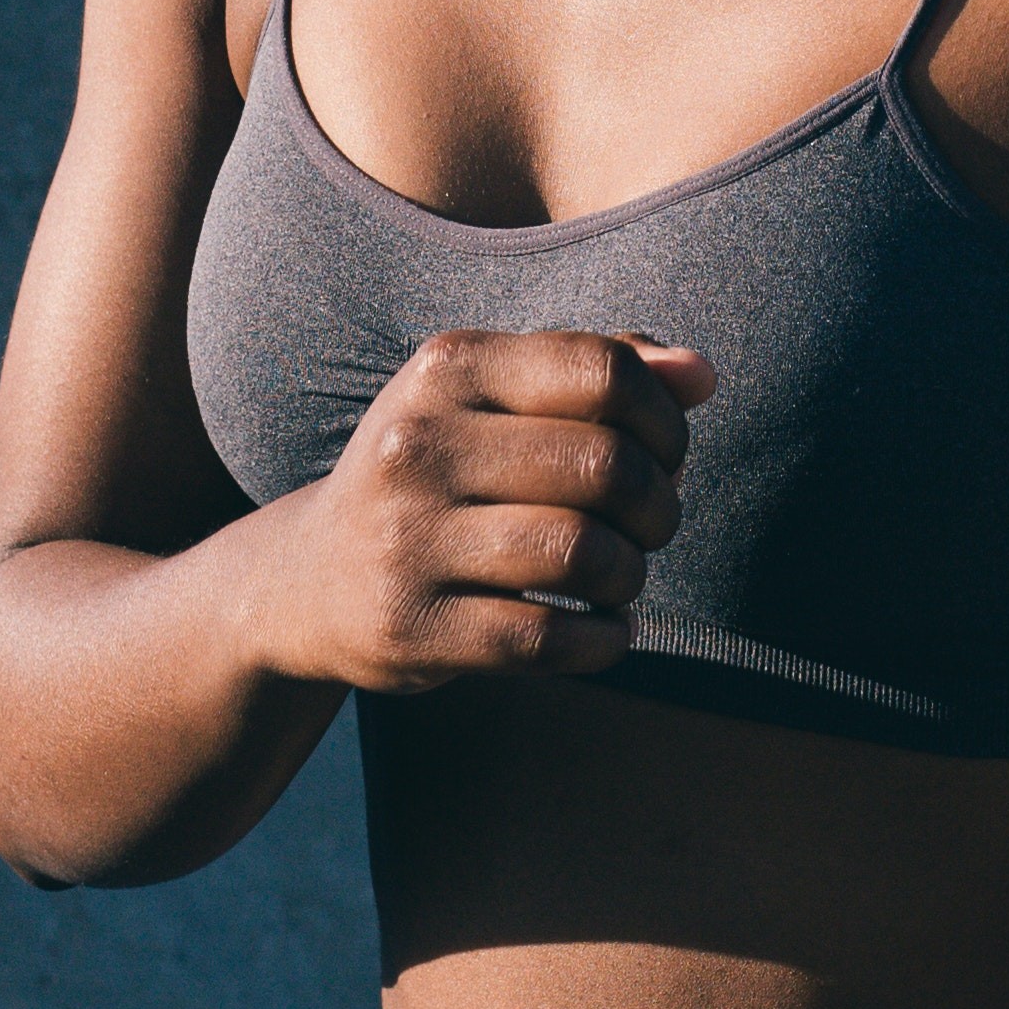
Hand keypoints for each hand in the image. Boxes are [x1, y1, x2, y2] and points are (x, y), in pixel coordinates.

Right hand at [243, 329, 716, 692]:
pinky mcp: (410, 628)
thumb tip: (701, 374)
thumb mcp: (495, 401)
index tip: (665, 454)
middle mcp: (416, 444)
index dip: (665, 419)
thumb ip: (599, 369)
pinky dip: (604, 640)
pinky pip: (548, 639)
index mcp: (446, 368)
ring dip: (631, 575)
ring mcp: (405, 540)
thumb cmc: (438, 475)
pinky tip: (604, 629)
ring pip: (584, 554)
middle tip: (649, 528)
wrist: (307, 579)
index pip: (603, 370)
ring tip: (620, 579)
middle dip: (658, 505)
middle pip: (606, 465)